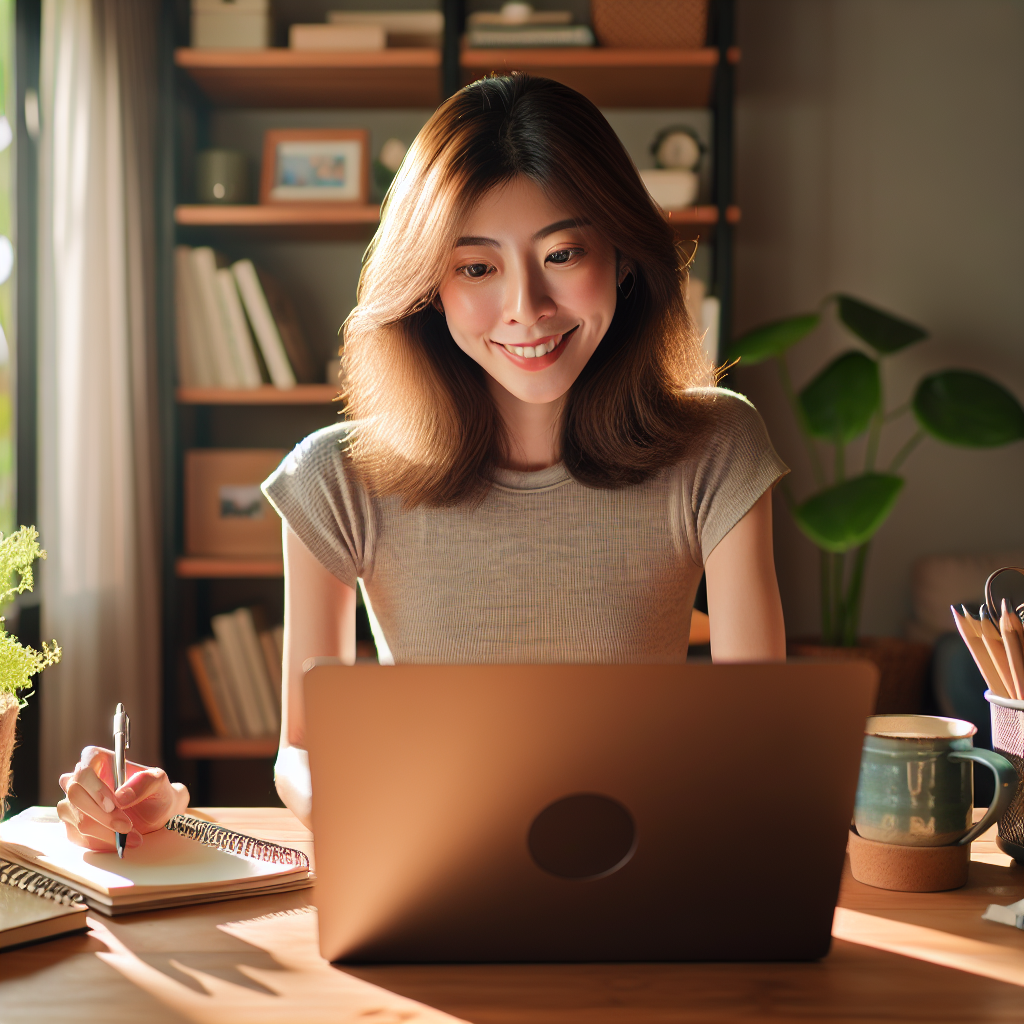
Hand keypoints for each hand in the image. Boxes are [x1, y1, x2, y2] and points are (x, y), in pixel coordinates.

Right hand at [57, 746, 189, 851]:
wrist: (156, 815)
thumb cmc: (155, 792)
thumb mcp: (158, 782)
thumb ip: (144, 782)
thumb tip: (121, 796)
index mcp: (99, 761)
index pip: (84, 769)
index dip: (94, 787)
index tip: (113, 803)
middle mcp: (80, 780)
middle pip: (76, 795)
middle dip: (103, 815)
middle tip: (126, 825)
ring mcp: (73, 804)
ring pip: (77, 819)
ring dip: (105, 831)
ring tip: (131, 834)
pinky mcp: (73, 825)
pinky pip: (78, 836)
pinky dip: (101, 841)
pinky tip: (120, 840)